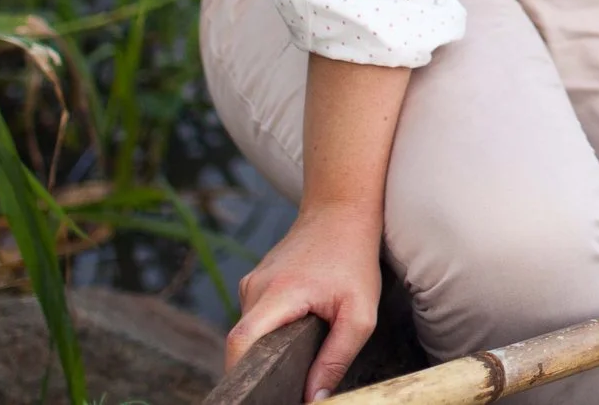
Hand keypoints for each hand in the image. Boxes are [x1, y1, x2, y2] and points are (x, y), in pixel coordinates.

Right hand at [225, 202, 381, 401]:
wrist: (341, 211)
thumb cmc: (354, 258)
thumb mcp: (359, 314)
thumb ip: (336, 358)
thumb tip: (312, 399)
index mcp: (277, 294)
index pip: (239, 342)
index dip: (241, 373)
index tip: (257, 391)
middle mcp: (255, 288)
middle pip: (243, 343)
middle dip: (261, 366)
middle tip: (286, 379)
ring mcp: (251, 283)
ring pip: (250, 331)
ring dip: (269, 345)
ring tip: (300, 343)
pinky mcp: (255, 282)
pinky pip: (256, 317)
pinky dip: (272, 329)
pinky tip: (298, 325)